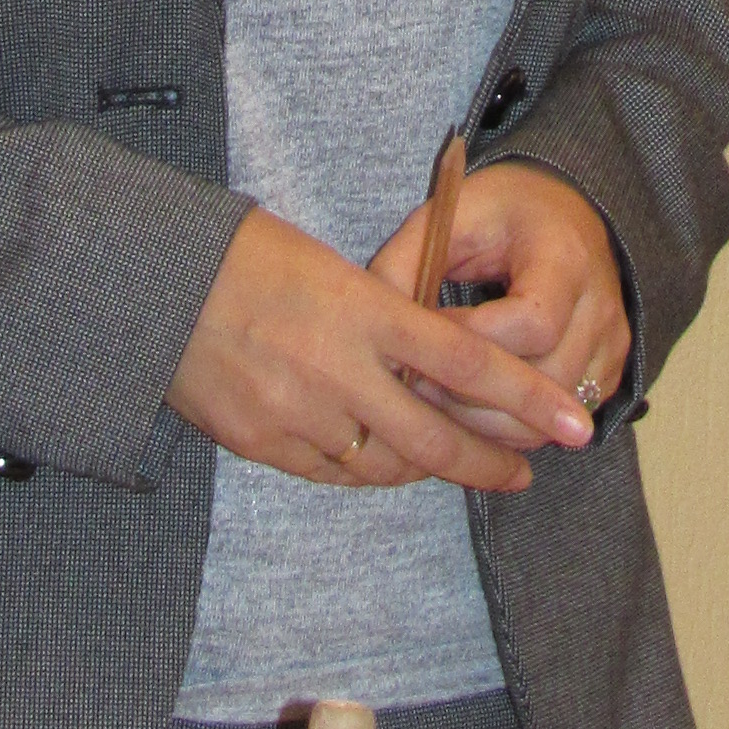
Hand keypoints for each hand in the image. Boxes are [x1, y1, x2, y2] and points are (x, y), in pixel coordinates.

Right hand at [167, 205, 598, 489]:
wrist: (152, 282)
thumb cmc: (245, 254)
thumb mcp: (332, 266)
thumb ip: (386, 315)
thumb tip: (434, 363)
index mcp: (365, 311)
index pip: (469, 364)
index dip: (530, 401)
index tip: (576, 425)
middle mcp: (339, 371)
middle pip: (436, 438)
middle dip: (491, 463)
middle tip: (525, 474)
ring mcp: (298, 415)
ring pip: (387, 464)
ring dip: (427, 467)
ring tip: (456, 463)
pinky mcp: (262, 445)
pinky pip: (334, 473)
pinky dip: (366, 468)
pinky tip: (384, 459)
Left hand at [372, 158, 626, 441]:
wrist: (564, 213)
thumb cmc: (501, 212)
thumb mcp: (449, 216)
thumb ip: (406, 264)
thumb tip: (365, 329)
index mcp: (565, 257)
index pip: (530, 326)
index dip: (469, 344)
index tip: (421, 339)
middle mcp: (601, 306)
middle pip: (543, 383)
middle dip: (471, 395)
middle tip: (415, 390)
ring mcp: (611, 345)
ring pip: (550, 419)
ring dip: (486, 424)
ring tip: (435, 407)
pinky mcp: (609, 373)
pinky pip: (558, 424)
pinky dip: (510, 430)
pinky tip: (468, 413)